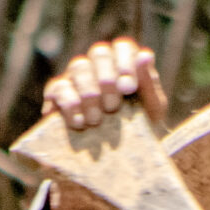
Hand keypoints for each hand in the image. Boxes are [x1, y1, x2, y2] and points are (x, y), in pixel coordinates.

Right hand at [39, 38, 169, 209]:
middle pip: (99, 55)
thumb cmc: (138, 130)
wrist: (115, 161)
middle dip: (107, 79)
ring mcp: (77, 77)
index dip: (125, 63)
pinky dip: (69, 105)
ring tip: (96, 120)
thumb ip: (150, 86)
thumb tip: (144, 56)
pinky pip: (58, 89)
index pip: (122, 48)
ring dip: (89, 93)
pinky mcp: (57, 95)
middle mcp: (99, 65)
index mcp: (123, 63)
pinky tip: (78, 123)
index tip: (128, 88)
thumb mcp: (151, 111)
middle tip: (113, 107)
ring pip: (79, 68)